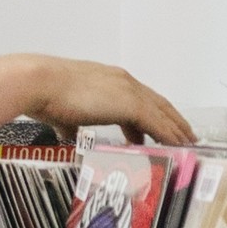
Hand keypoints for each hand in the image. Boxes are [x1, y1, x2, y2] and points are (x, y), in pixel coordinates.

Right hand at [20, 58, 192, 145]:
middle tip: (184, 137)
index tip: (160, 128)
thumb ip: (71, 123)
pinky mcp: (130, 104)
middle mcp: (123, 81)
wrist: (39, 83)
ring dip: (176, 130)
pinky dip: (170, 136)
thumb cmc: (43, 94)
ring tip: (187, 145)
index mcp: (108, 79)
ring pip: (162, 113)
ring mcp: (128, 91)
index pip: (139, 97)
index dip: (152, 113)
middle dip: (172, 120)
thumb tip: (69, 134)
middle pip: (158, 103)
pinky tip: (178, 147)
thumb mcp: (62, 111)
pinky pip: (158, 124)